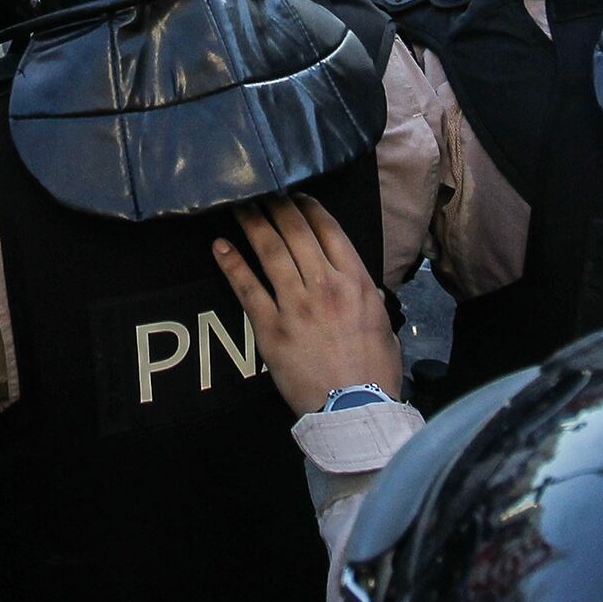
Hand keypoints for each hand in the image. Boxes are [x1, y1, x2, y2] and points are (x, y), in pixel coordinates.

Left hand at [212, 193, 401, 415]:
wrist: (354, 410)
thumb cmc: (374, 372)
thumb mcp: (383, 323)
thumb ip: (367, 296)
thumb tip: (358, 283)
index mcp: (355, 281)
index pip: (328, 229)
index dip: (308, 206)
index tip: (295, 195)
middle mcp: (325, 285)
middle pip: (295, 231)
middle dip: (276, 205)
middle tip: (262, 191)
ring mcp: (296, 305)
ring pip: (270, 251)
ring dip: (251, 223)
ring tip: (239, 207)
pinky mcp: (271, 328)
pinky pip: (247, 288)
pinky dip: (231, 263)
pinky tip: (220, 246)